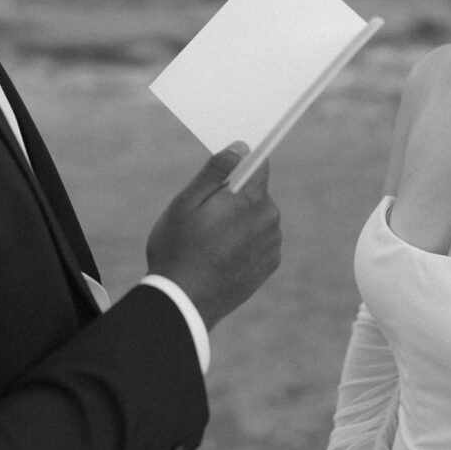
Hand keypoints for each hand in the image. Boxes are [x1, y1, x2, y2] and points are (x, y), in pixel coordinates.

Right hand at [145, 143, 281, 329]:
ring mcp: (272, 244)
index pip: (259, 164)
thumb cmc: (178, 248)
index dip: (243, 161)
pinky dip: (245, 242)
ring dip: (241, 220)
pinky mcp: (270, 265)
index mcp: (252, 200)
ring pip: (258, 217)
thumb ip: (216, 171)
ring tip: (210, 239)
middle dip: (235, 196)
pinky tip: (221, 255)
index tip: (228, 167)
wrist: (183, 303)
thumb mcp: (187, 202)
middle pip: (256, 192)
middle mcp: (270, 219)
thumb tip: (241, 147)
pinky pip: (260, 240)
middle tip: (205, 215)